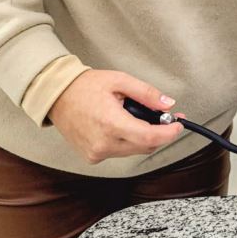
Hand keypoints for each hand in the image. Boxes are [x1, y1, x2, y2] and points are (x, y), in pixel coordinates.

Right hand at [49, 69, 183, 163]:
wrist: (57, 96)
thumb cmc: (85, 86)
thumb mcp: (120, 80)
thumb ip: (146, 93)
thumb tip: (168, 104)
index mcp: (110, 123)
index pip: (148, 137)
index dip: (168, 133)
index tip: (178, 125)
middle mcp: (103, 143)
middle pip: (145, 145)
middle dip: (160, 133)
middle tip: (167, 118)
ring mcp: (97, 153)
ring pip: (134, 150)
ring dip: (144, 137)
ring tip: (141, 117)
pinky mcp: (93, 157)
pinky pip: (121, 152)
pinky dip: (129, 141)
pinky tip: (124, 126)